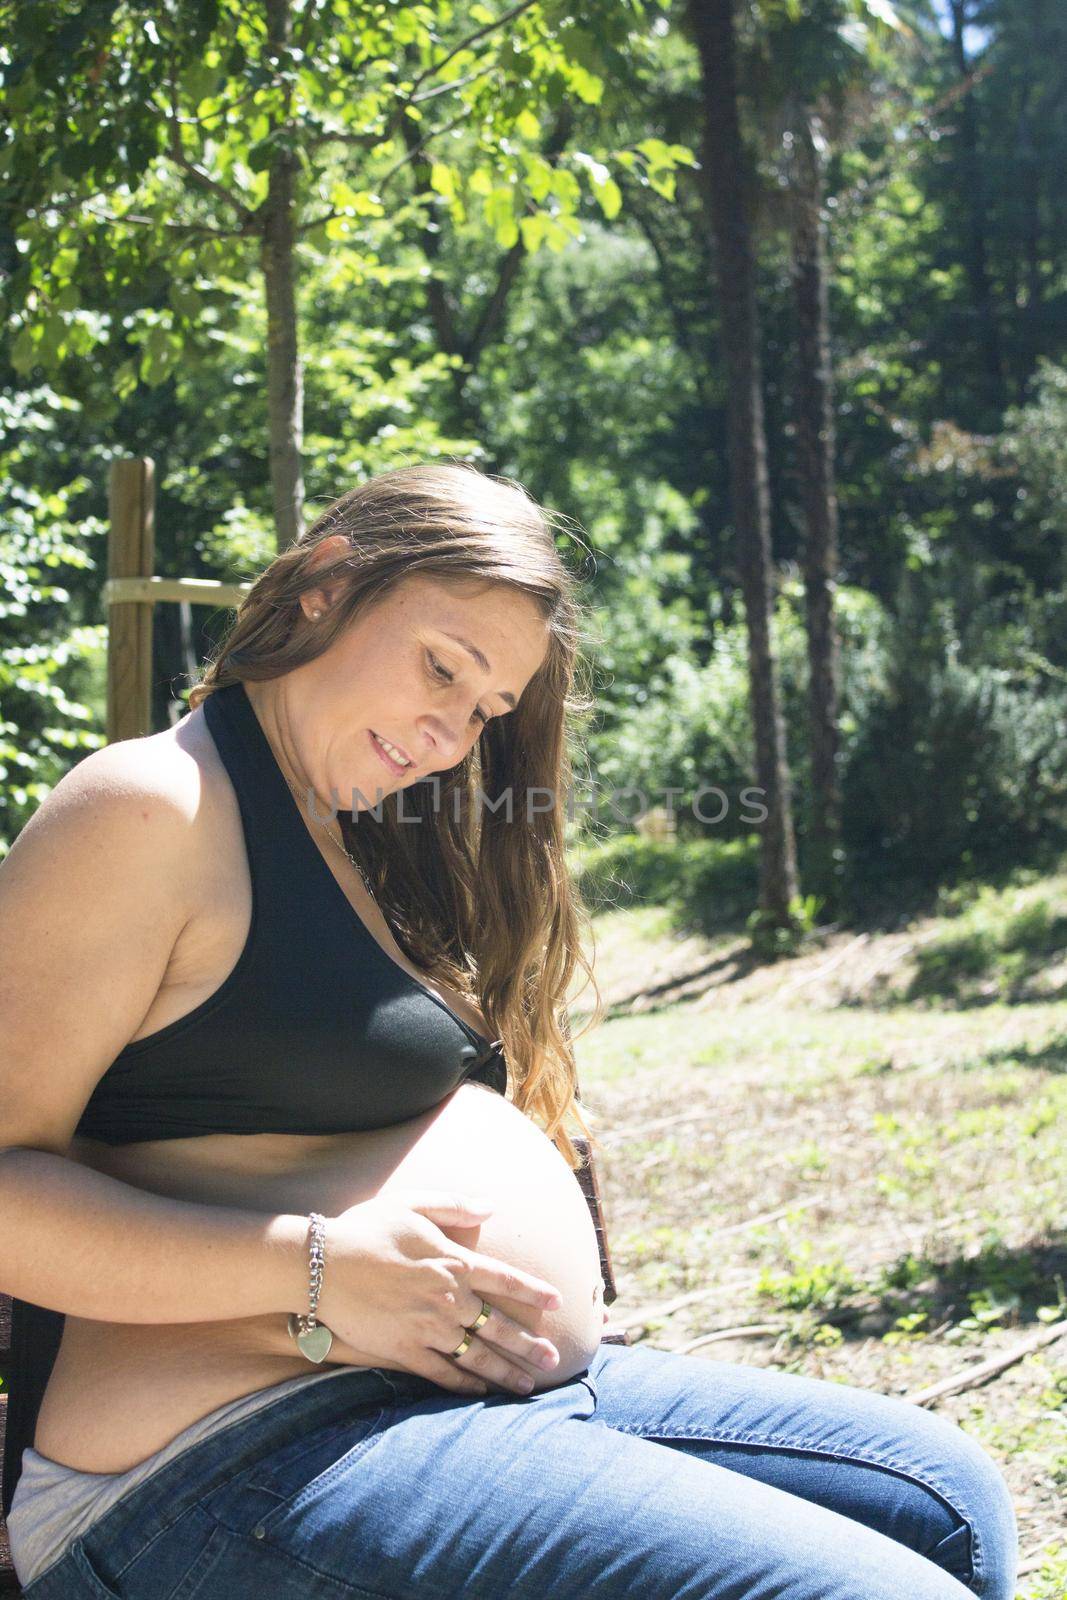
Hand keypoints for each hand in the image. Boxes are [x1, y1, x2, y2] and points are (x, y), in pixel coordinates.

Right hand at [315, 1190, 563, 1396]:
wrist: (322, 1265)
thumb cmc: (366, 1228)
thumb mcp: (413, 1203)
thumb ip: (455, 1206)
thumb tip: (491, 1207)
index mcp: (454, 1262)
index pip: (505, 1280)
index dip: (533, 1292)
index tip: (557, 1302)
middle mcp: (448, 1298)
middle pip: (499, 1326)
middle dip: (529, 1345)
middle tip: (554, 1360)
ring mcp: (428, 1328)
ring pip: (477, 1356)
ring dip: (505, 1372)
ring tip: (528, 1386)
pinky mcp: (404, 1350)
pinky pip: (443, 1373)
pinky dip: (465, 1384)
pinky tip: (481, 1391)